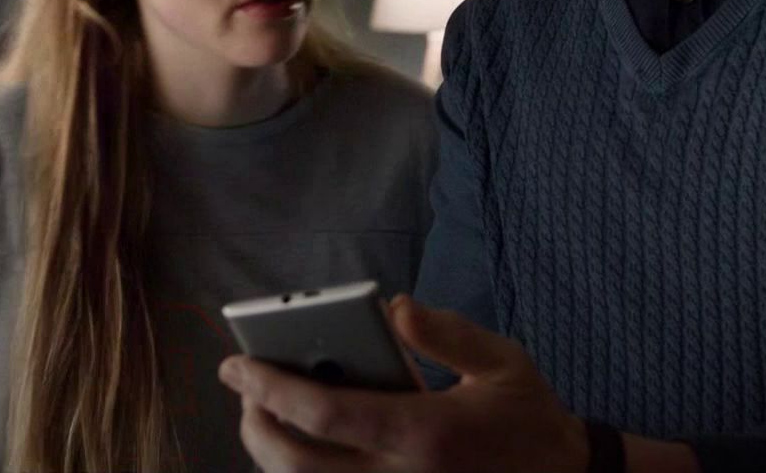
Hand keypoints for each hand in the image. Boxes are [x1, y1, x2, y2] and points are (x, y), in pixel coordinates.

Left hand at [218, 293, 588, 472]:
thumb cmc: (528, 419)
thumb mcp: (502, 363)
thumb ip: (446, 333)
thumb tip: (394, 308)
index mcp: (425, 434)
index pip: (325, 414)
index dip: (272, 387)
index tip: (237, 363)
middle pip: (295, 464)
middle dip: (254, 422)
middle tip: (243, 386)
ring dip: (271, 452)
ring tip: (263, 411)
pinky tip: (299, 444)